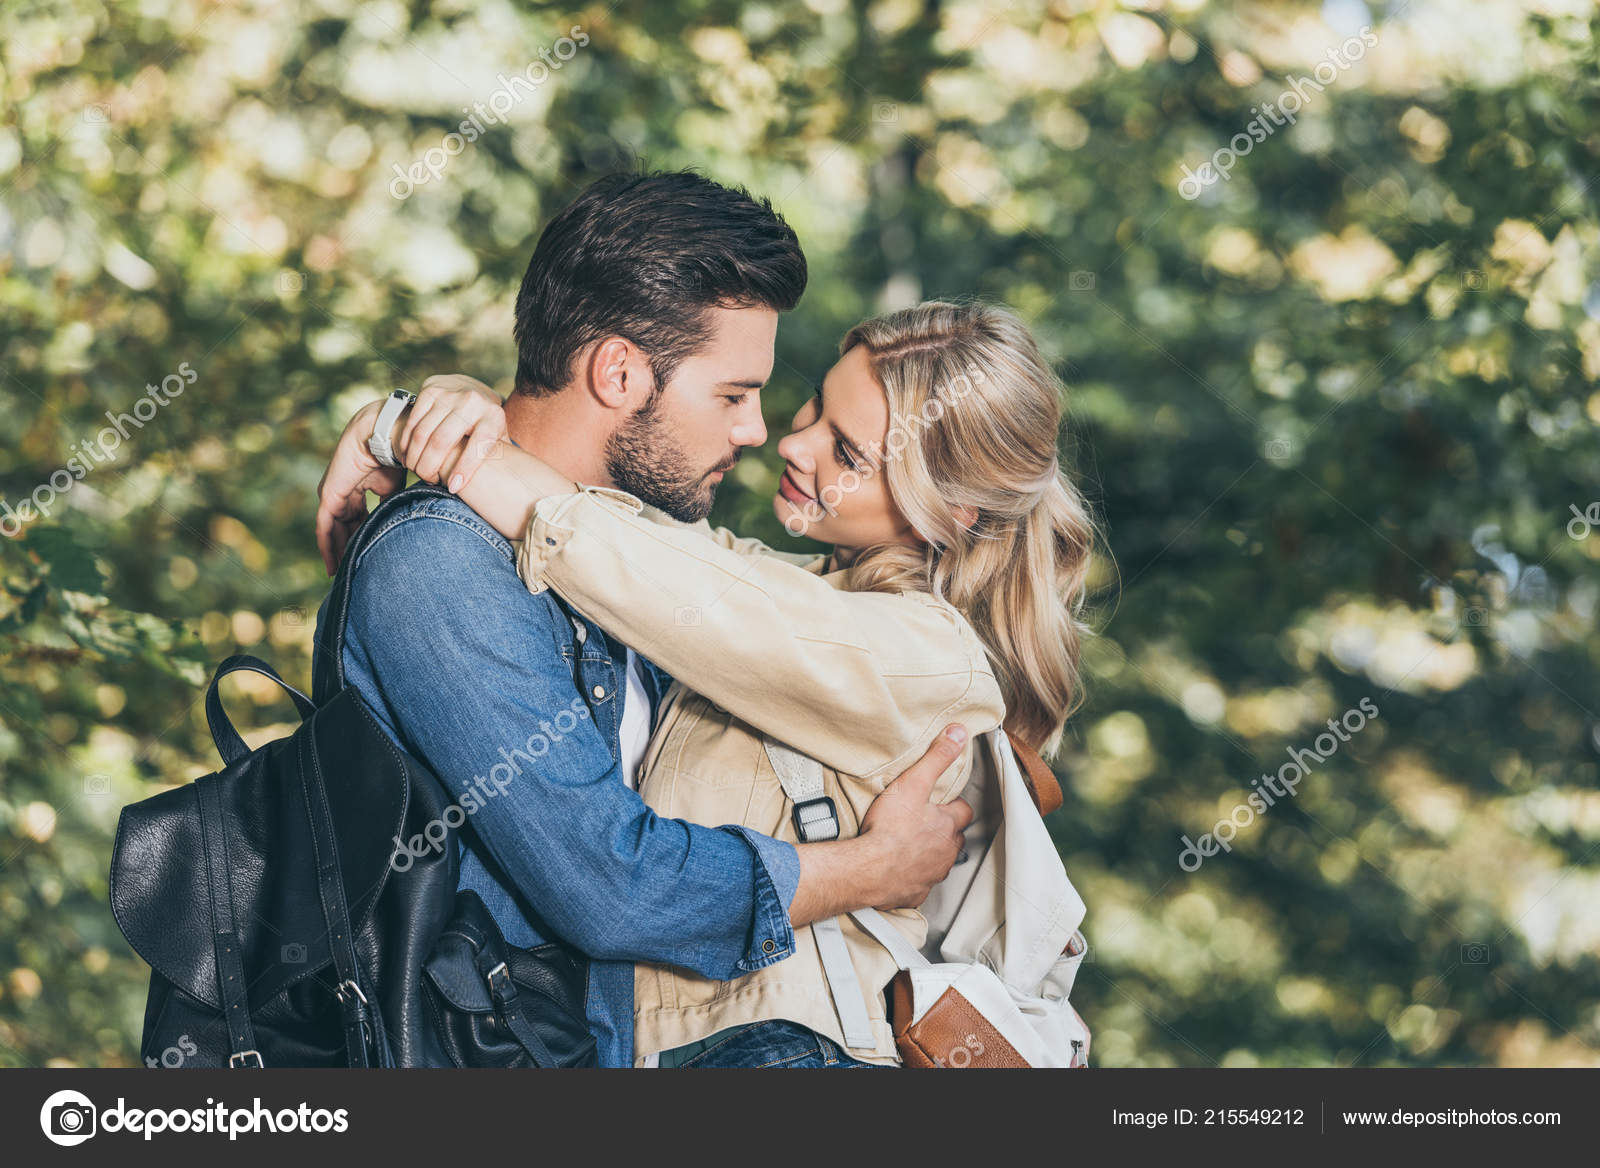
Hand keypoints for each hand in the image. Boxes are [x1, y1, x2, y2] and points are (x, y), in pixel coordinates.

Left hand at [315, 399, 403, 574]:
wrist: (387, 433)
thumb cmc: (397, 454)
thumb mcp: (395, 487)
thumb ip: (392, 505)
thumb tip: (400, 524)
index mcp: (359, 486)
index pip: (358, 517)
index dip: (363, 536)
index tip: (369, 555)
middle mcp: (343, 491)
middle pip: (344, 526)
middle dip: (349, 547)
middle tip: (353, 571)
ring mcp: (333, 493)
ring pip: (332, 529)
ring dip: (338, 551)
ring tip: (342, 573)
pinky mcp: (329, 496)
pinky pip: (324, 526)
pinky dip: (327, 546)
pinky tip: (333, 563)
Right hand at [396, 374, 507, 491]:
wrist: (473, 388)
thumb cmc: (485, 424)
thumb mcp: (499, 437)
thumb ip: (499, 458)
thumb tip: (500, 486)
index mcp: (493, 416)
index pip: (479, 445)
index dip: (465, 468)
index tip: (453, 488)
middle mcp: (472, 402)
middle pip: (442, 441)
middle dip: (429, 467)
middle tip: (427, 479)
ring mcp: (449, 394)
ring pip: (422, 433)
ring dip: (414, 457)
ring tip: (416, 470)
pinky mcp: (429, 390)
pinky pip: (412, 422)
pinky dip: (406, 442)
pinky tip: (408, 455)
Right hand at [857, 725, 974, 908]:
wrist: (867, 869)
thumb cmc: (889, 828)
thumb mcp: (913, 783)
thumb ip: (936, 758)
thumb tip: (958, 734)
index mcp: (947, 826)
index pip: (964, 812)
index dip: (954, 805)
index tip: (942, 802)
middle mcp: (945, 853)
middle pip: (954, 839)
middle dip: (944, 831)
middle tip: (924, 823)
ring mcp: (931, 875)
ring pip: (939, 862)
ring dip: (930, 854)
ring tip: (909, 845)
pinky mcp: (915, 892)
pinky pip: (919, 884)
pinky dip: (912, 877)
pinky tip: (897, 869)